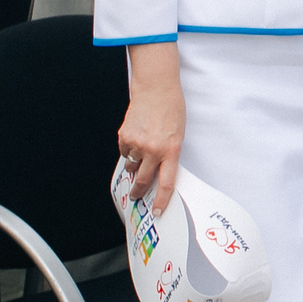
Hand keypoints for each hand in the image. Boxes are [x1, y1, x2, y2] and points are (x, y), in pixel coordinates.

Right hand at [117, 47, 185, 212]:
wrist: (156, 90)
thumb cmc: (172, 111)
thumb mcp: (178, 135)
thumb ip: (168, 154)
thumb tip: (156, 172)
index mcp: (171, 150)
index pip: (167, 182)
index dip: (161, 200)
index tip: (156, 211)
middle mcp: (153, 149)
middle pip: (144, 180)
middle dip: (139, 192)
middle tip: (136, 196)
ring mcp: (137, 143)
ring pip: (132, 165)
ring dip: (135, 164)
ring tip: (142, 151)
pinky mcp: (124, 137)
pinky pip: (124, 152)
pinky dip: (129, 149)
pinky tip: (136, 137)